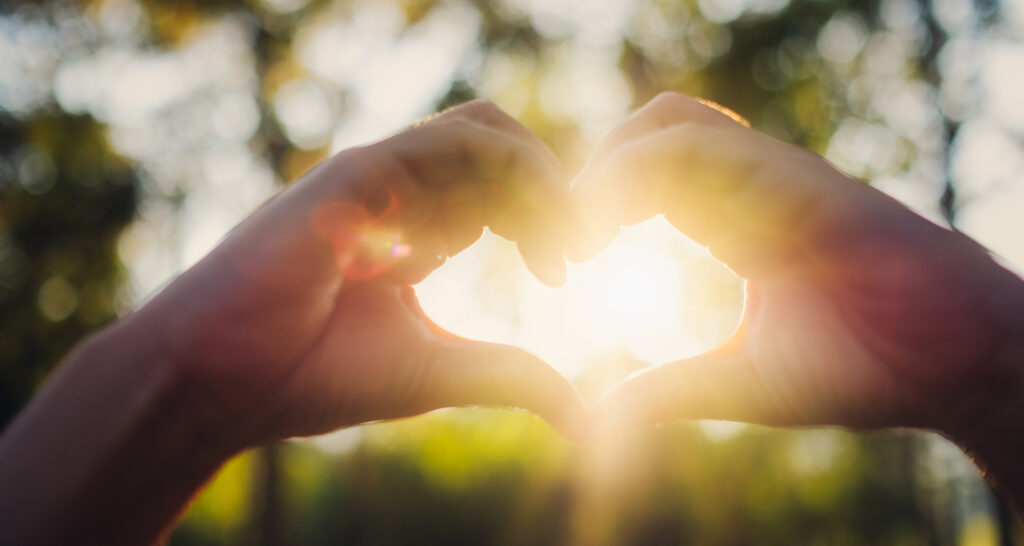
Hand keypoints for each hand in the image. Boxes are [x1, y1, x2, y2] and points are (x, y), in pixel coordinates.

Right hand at [123, 100, 584, 445]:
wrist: (231, 381)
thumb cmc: (318, 375)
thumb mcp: (442, 371)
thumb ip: (513, 376)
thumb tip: (584, 416)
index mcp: (416, 229)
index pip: (499, 188)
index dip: (546, 218)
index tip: (564, 272)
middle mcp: (399, 195)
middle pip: (501, 151)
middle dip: (553, 195)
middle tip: (576, 251)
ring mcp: (377, 178)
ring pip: (483, 131)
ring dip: (537, 178)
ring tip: (556, 241)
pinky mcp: (357, 174)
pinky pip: (449, 141)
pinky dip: (503, 171)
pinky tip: (509, 232)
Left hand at [573, 92, 1023, 433]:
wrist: (955, 362)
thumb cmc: (864, 370)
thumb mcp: (742, 383)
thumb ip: (671, 389)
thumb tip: (598, 417)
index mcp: (732, 225)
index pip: (645, 181)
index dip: (594, 209)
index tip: (562, 265)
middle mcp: (745, 190)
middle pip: (644, 136)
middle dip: (589, 178)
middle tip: (560, 243)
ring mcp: (769, 176)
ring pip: (664, 121)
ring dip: (608, 165)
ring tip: (581, 235)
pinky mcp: (790, 176)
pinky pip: (693, 143)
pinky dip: (634, 171)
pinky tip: (610, 228)